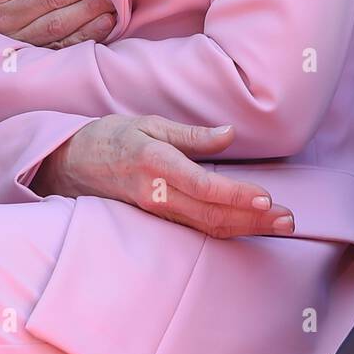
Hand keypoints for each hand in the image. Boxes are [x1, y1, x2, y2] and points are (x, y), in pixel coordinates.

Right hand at [32, 114, 296, 238]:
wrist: (65, 167)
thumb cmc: (108, 139)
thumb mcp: (147, 123)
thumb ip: (190, 134)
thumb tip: (228, 134)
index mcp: (156, 164)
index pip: (203, 186)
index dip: (236, 196)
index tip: (266, 198)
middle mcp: (157, 195)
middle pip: (211, 215)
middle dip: (253, 220)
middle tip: (288, 220)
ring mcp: (155, 213)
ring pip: (206, 227)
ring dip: (245, 228)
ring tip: (278, 226)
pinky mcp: (155, 221)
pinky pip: (195, 229)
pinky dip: (225, 230)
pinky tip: (247, 228)